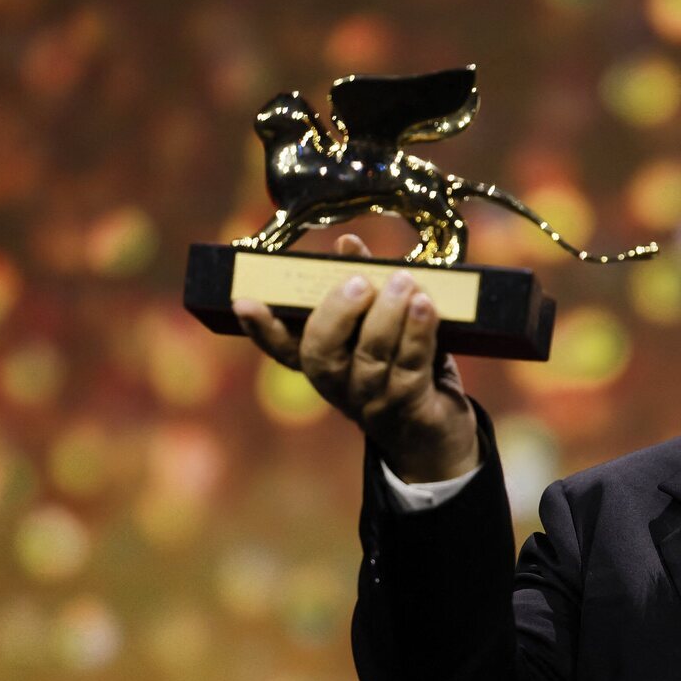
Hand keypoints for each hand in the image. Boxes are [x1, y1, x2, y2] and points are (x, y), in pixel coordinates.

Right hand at [233, 234, 480, 482]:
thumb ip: (364, 284)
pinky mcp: (411, 406)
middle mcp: (339, 386)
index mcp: (323, 365)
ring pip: (371, 355)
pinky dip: (418, 331)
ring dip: (387, 314)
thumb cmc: (404, 368)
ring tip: (402, 282)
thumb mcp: (380, 327)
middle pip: (322, 353)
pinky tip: (425, 306)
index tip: (244, 302)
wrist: (436, 437)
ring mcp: (373, 400)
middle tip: (357, 282)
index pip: (283, 349)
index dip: (262, 328)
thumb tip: (348, 243)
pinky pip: (411, 364)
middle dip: (337, 313)